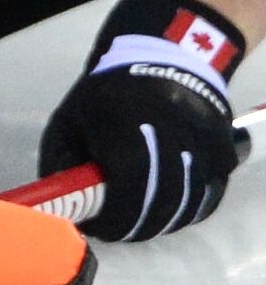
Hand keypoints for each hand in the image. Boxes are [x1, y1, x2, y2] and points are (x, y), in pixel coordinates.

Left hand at [39, 0, 243, 241]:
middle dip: (133, 226)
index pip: (127, 189)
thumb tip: (64, 211)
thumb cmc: (104, 96)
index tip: (97, 227)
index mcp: (126, 124)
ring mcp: (202, 141)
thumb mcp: (67, 124)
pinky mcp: (223, 148)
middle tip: (115, 228)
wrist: (164, 56)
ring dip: (159, 222)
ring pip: (187, 205)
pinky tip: (163, 207)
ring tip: (137, 219)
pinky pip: (208, 197)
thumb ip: (61, 168)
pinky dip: (185, 210)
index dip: (112, 219)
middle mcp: (171, 131)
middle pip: (159, 202)